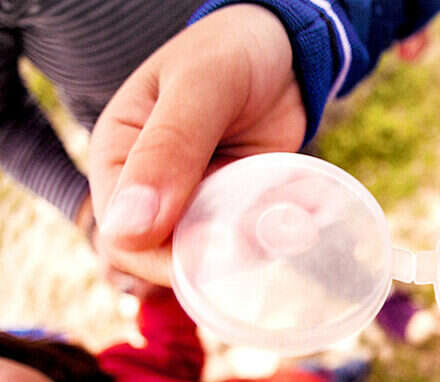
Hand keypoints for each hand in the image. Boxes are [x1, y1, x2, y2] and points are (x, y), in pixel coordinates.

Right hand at [87, 4, 306, 283]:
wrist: (284, 52)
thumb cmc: (231, 55)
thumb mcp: (200, 89)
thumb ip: (169, 149)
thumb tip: (129, 229)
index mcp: (120, 158)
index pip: (123, 237)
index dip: (164, 258)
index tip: (219, 251)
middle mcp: (153, 189)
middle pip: (168, 258)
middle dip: (217, 257)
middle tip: (269, 235)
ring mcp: (198, 202)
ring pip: (215, 256)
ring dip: (255, 248)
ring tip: (294, 217)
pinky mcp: (239, 209)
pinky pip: (253, 240)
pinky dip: (279, 232)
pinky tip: (307, 210)